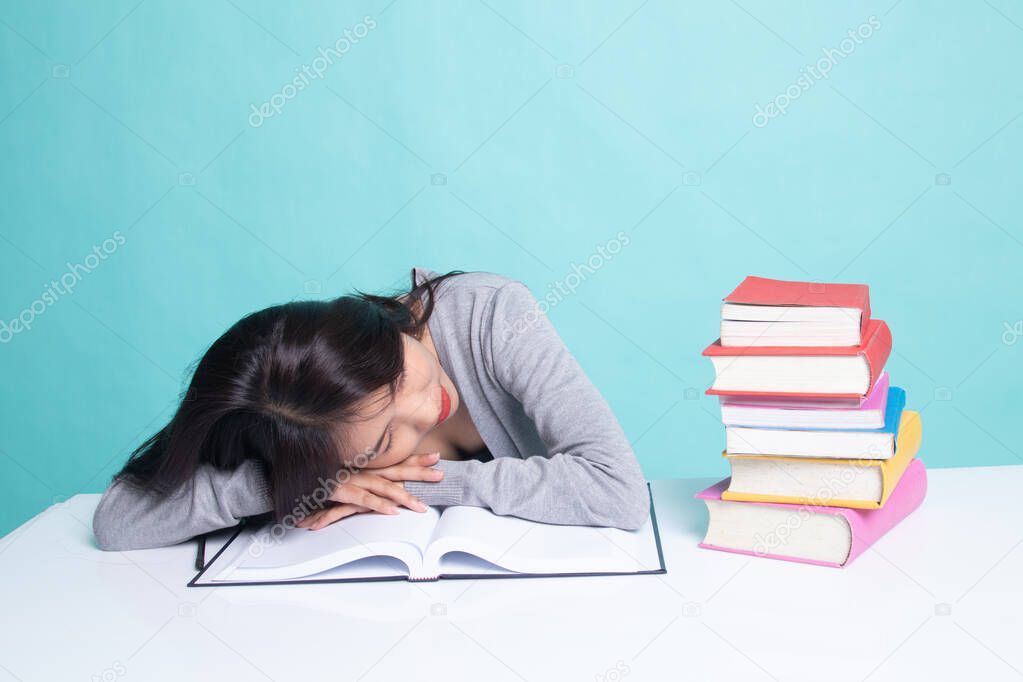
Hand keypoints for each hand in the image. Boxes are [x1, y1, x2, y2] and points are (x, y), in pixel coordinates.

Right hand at [295, 452, 444, 529]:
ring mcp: (351, 479)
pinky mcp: (339, 491)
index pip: (395, 460)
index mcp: (365, 465)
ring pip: (383, 486)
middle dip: (419, 472)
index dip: (416, 459)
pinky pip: (362, 499)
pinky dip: (378, 505)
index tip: (437, 457)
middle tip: (441, 475)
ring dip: (403, 496)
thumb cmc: (318, 473)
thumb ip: (361, 480)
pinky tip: (392, 512)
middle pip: (395, 470)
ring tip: (421, 506)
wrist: (294, 472)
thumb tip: (380, 489)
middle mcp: (361, 469)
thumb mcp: (343, 474)